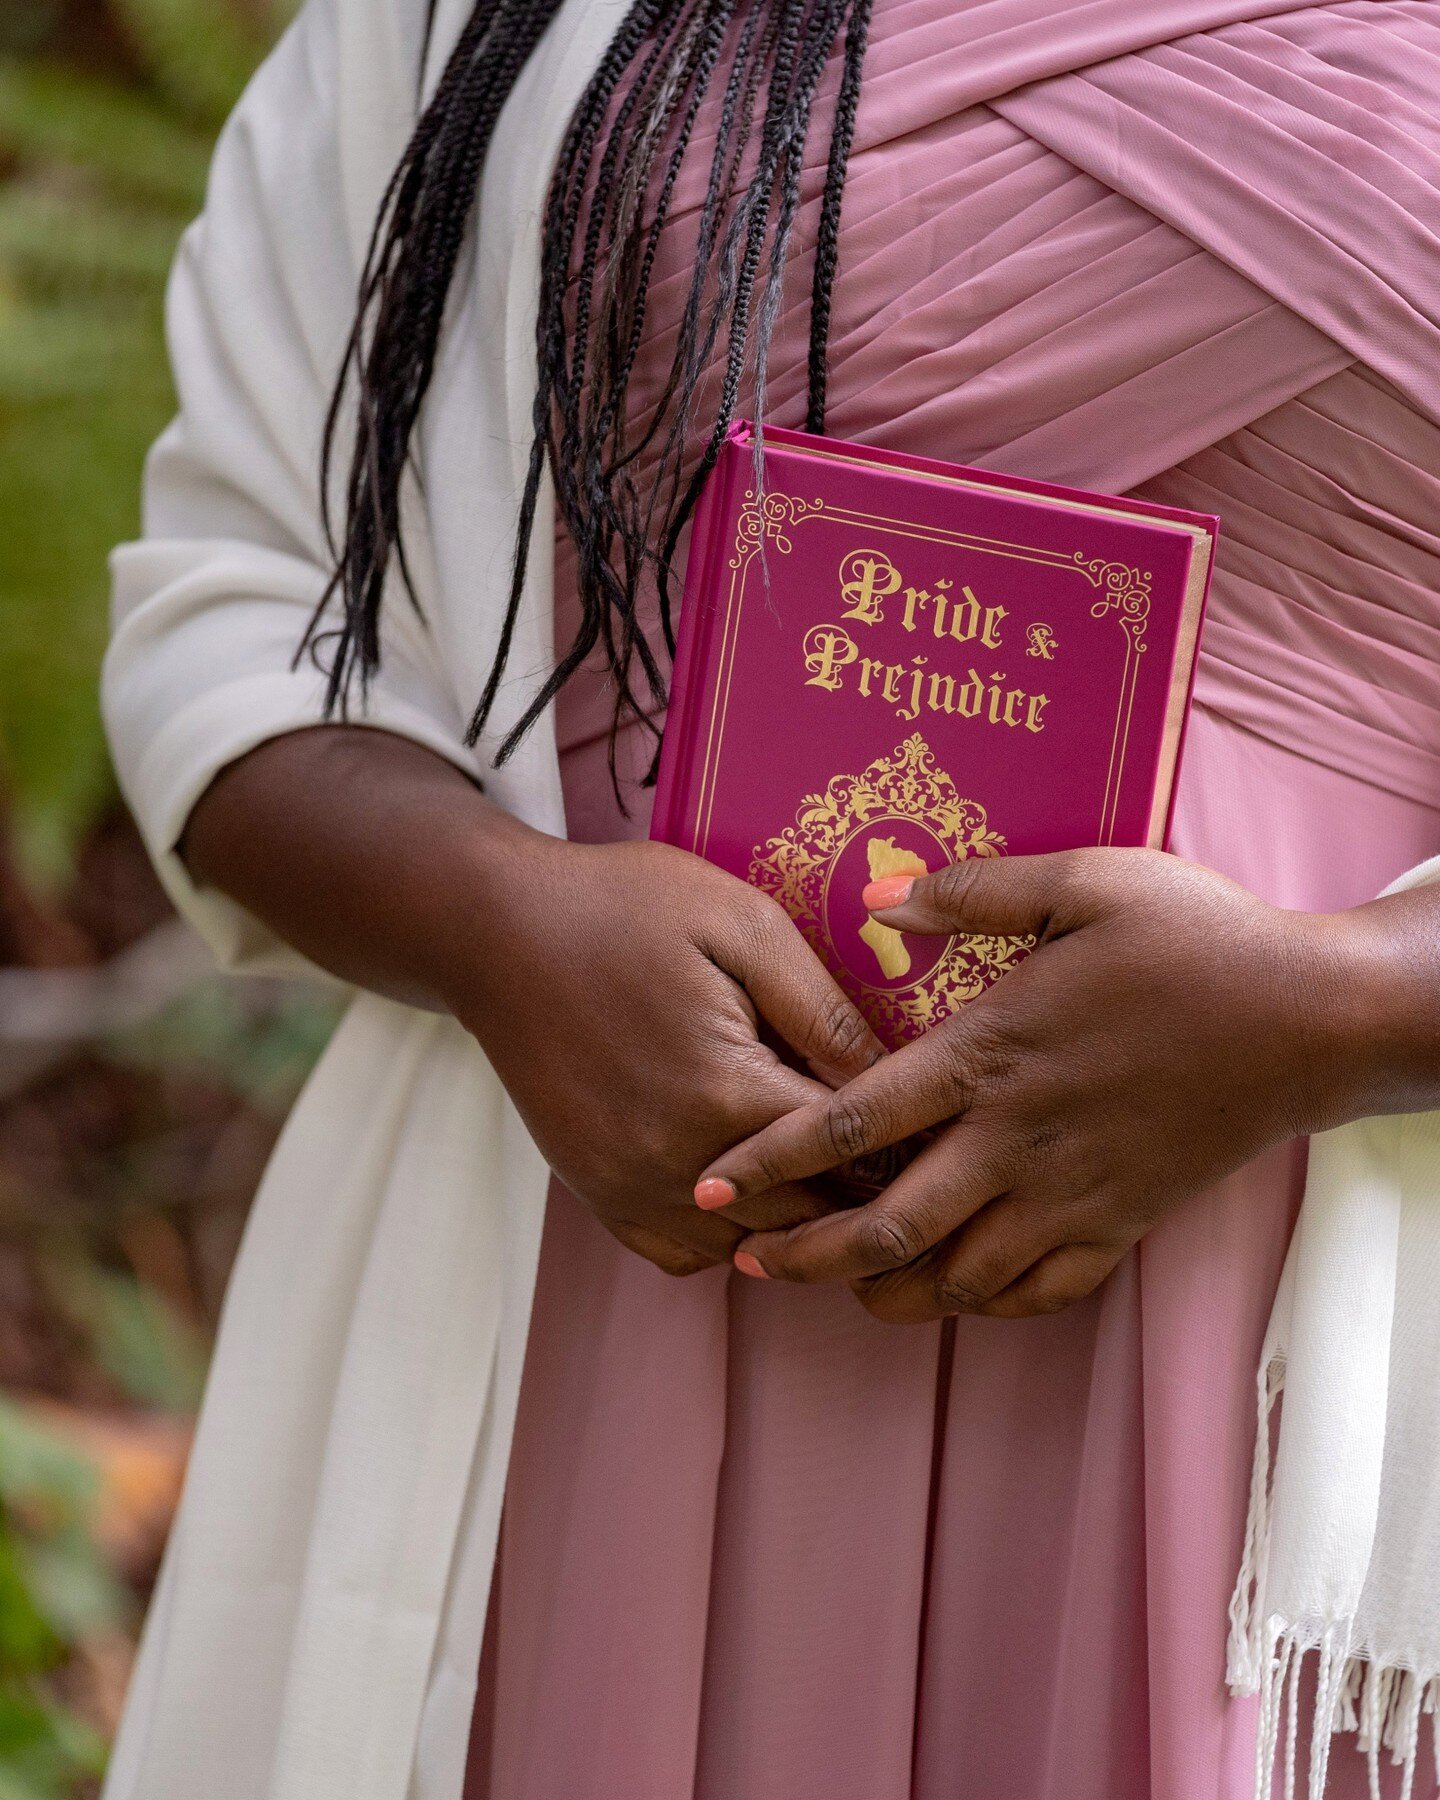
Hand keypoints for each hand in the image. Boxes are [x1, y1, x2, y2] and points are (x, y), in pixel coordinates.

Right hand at [180, 727, 882, 1280]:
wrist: (493, 930)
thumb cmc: (624, 908)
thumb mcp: (742, 925)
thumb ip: (824, 1009)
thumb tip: (899, 1079)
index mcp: (727, 1092)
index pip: (855, 1155)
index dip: (912, 1142)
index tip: (950, 1131)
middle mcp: (679, 1164)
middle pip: (813, 1217)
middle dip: (869, 1192)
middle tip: (918, 1167)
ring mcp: (631, 1190)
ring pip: (755, 1249)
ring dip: (803, 1220)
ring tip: (843, 1177)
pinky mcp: (598, 1195)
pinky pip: (689, 1253)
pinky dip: (732, 1233)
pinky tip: (753, 1182)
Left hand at [695, 848, 1393, 1319]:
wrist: (1312, 1018)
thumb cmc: (1197, 941)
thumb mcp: (1086, 881)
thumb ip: (975, 892)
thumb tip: (880, 899)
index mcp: (991, 1053)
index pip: (856, 1119)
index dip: (774, 1156)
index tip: (713, 1186)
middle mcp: (1017, 1139)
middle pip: (888, 1225)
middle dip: (807, 1255)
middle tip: (749, 1266)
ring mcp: (1071, 1192)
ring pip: (957, 1277)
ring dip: (887, 1291)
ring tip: (840, 1285)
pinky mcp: (1121, 1223)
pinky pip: (1040, 1291)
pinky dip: (987, 1303)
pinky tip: (957, 1291)